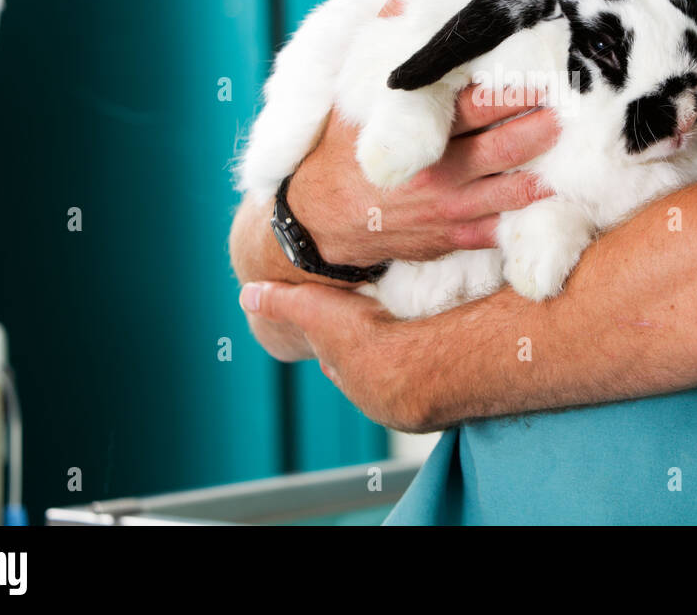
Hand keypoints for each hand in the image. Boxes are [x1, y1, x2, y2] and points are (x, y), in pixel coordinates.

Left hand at [239, 279, 433, 431]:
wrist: (414, 368)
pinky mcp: (444, 396)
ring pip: (406, 375)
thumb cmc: (362, 339)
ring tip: (420, 335)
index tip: (342, 330)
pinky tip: (450, 347)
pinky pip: (440, 377)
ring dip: (410, 359)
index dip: (335, 345)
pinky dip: (440, 363)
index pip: (335, 361)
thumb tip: (246, 296)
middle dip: (372, 355)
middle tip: (382, 330)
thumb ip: (281, 303)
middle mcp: (374, 394)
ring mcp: (410, 400)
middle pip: (370, 372)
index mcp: (346, 372)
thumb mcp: (312, 311)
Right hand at [284, 0, 559, 267]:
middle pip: (501, 146)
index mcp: (417, 132)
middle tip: (574, 109)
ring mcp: (447, 209)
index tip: (545, 72)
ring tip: (576, 152)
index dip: (513, 90)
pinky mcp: (452, 238)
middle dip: (541, 128)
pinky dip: (525, 218)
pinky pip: (497, 230)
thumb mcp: (353, 90)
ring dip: (543, 172)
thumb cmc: (339, 150)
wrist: (320, 222)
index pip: (474, 106)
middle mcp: (436, 172)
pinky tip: (554, 201)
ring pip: (508, 190)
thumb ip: (388, 31)